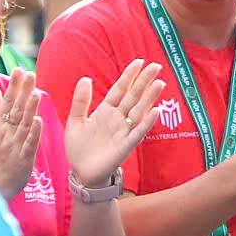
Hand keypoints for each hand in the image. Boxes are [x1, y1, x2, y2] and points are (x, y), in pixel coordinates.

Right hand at [0, 69, 44, 200]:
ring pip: (23, 125)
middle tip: (30, 74)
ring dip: (30, 109)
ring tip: (36, 92)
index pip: (7, 103)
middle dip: (23, 92)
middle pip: (16, 110)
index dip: (14, 86)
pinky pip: (29, 145)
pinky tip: (38, 121)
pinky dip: (33, 133)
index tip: (19, 70)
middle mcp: (6, 135)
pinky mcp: (23, 160)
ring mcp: (15, 147)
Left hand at [65, 59, 162, 187]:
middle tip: (156, 66)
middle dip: (144, 81)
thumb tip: (85, 78)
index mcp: (105, 111)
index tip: (138, 61)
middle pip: (133, 96)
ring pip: (139, 111)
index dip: (128, 76)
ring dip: (149, 98)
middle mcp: (117, 119)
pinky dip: (146, 123)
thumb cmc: (79, 148)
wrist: (81, 173)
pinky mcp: (125, 146)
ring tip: (160, 83)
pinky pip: (138, 133)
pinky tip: (155, 111)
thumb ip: (80, 101)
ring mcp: (122, 132)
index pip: (119, 89)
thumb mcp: (75, 121)